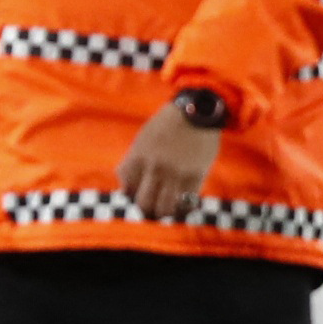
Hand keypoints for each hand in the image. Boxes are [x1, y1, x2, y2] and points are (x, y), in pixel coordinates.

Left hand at [114, 100, 221, 219]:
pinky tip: (182, 206)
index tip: (137, 196)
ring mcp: (175, 174)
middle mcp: (155, 168)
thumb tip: (128, 186)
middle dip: (146, 209)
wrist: (195, 111)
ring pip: (164, 208)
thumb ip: (136, 161)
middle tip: (151, 209)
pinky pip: (187, 202)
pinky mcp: (195, 176)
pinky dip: (183, 208)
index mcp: (138, 157)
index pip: (127, 189)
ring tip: (166, 211)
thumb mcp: (143, 138)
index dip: (131, 195)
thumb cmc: (166, 124)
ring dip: (164, 212)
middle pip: (144, 204)